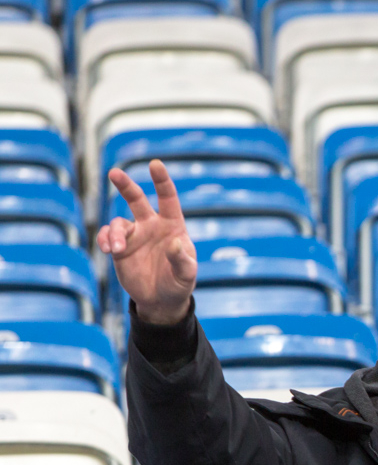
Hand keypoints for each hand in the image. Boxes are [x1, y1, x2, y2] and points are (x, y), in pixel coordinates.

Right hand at [96, 160, 196, 323]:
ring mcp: (134, 236)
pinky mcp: (119, 248)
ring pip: (118, 223)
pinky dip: (104, 239)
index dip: (162, 181)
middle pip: (137, 199)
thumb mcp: (186, 274)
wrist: (161, 300)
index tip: (155, 164)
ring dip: (114, 234)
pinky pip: (106, 237)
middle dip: (126, 185)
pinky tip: (106, 249)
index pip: (168, 199)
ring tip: (115, 249)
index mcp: (172, 226)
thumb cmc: (179, 283)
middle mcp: (151, 226)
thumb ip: (182, 259)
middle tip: (115, 173)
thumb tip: (173, 243)